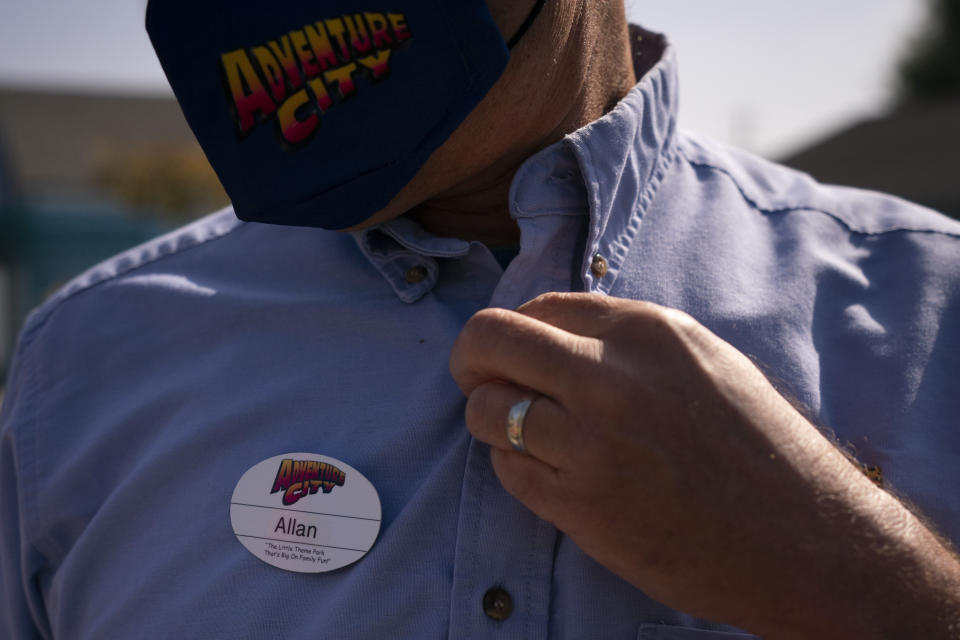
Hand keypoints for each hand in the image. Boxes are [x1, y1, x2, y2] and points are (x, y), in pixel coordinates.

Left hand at [450, 292, 959, 638]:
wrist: (806, 541)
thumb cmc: (761, 450)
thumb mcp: (705, 361)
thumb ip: (628, 340)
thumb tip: (554, 334)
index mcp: (647, 331)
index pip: (540, 306)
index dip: (516, 332)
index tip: (515, 355)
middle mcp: (611, 375)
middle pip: (490, 339)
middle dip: (471, 359)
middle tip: (479, 382)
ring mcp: (591, 441)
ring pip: (486, 409)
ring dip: (492, 420)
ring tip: (523, 436)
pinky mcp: (580, 505)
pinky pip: (508, 469)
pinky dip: (518, 468)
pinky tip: (556, 477)